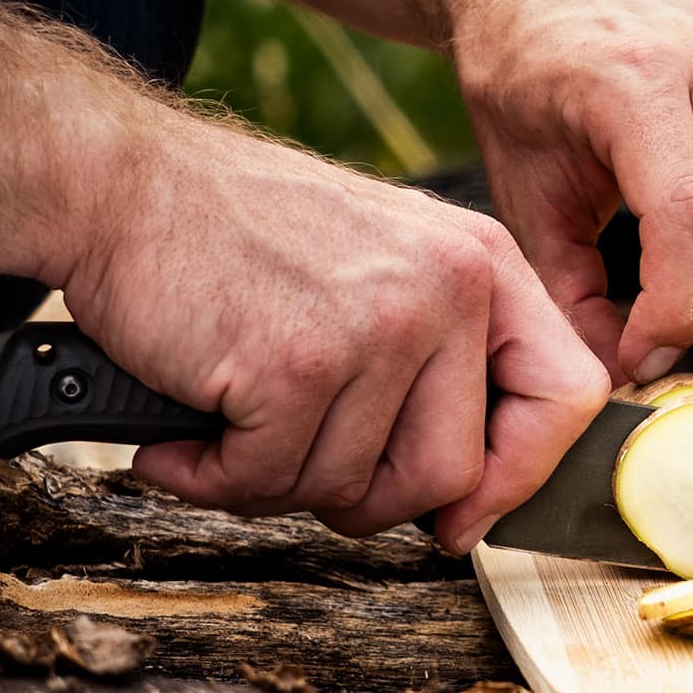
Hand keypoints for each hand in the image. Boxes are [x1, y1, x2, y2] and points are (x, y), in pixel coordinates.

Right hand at [61, 108, 609, 553]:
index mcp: (484, 263)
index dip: (522, 471)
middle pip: (453, 472)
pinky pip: (270, 482)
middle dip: (373, 501)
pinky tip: (189, 432)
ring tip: (237, 423)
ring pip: (353, 489)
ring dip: (277, 483)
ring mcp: (378, 325)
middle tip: (305, 466)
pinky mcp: (297, 364)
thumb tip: (473, 506)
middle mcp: (449, 288)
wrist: (122, 183)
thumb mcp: (388, 262)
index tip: (467, 509)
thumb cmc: (244, 235)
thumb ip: (444, 364)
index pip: (569, 392)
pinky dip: (214, 477)